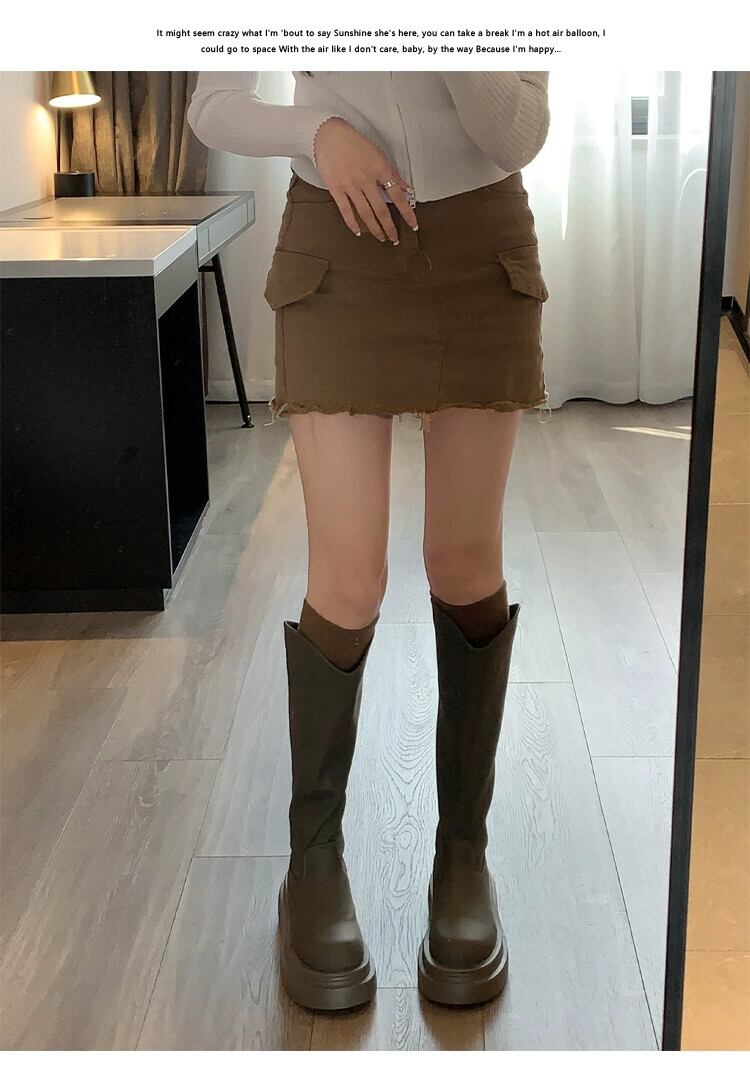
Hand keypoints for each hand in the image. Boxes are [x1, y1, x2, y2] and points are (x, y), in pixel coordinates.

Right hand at [313, 117, 417, 241]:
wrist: (329, 135)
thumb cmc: (354, 143)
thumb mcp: (378, 154)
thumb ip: (392, 174)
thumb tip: (406, 188)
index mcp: (380, 169)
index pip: (398, 195)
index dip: (407, 213)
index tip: (413, 225)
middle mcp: (366, 179)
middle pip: (382, 210)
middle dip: (389, 227)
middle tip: (394, 238)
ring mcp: (351, 185)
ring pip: (365, 213)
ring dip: (375, 228)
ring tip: (381, 237)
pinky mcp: (336, 189)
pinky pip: (346, 211)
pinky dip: (352, 223)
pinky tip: (358, 232)